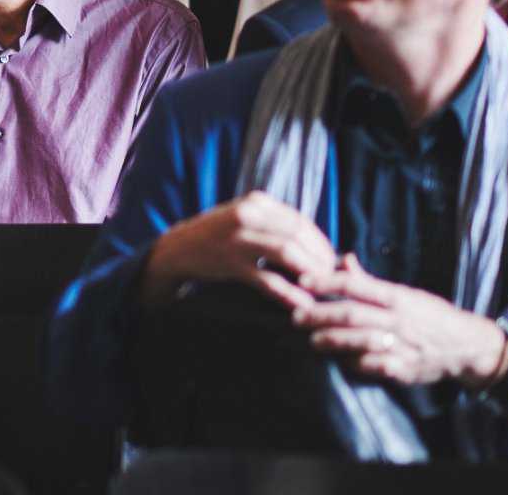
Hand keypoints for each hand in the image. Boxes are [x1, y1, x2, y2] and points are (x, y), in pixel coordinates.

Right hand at [139, 190, 336, 308]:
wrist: (177, 250)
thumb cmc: (218, 237)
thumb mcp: (244, 219)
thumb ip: (274, 225)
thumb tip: (316, 244)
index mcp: (255, 202)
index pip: (300, 221)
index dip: (321, 243)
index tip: (329, 261)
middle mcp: (247, 215)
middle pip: (298, 235)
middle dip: (320, 260)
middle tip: (329, 279)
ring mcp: (237, 239)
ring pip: (288, 253)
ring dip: (310, 273)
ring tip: (319, 290)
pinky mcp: (230, 264)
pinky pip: (268, 281)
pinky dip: (289, 294)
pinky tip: (301, 305)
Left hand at [294, 253, 506, 386]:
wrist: (468, 346)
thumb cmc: (430, 315)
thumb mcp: (404, 293)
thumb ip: (369, 282)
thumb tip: (344, 259)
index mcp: (397, 297)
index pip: (356, 286)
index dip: (327, 282)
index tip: (303, 281)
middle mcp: (399, 320)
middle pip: (353, 315)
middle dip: (321, 315)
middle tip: (297, 316)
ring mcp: (403, 345)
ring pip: (362, 341)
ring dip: (334, 341)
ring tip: (313, 340)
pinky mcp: (407, 370)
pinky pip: (376, 367)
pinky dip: (357, 364)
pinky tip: (342, 361)